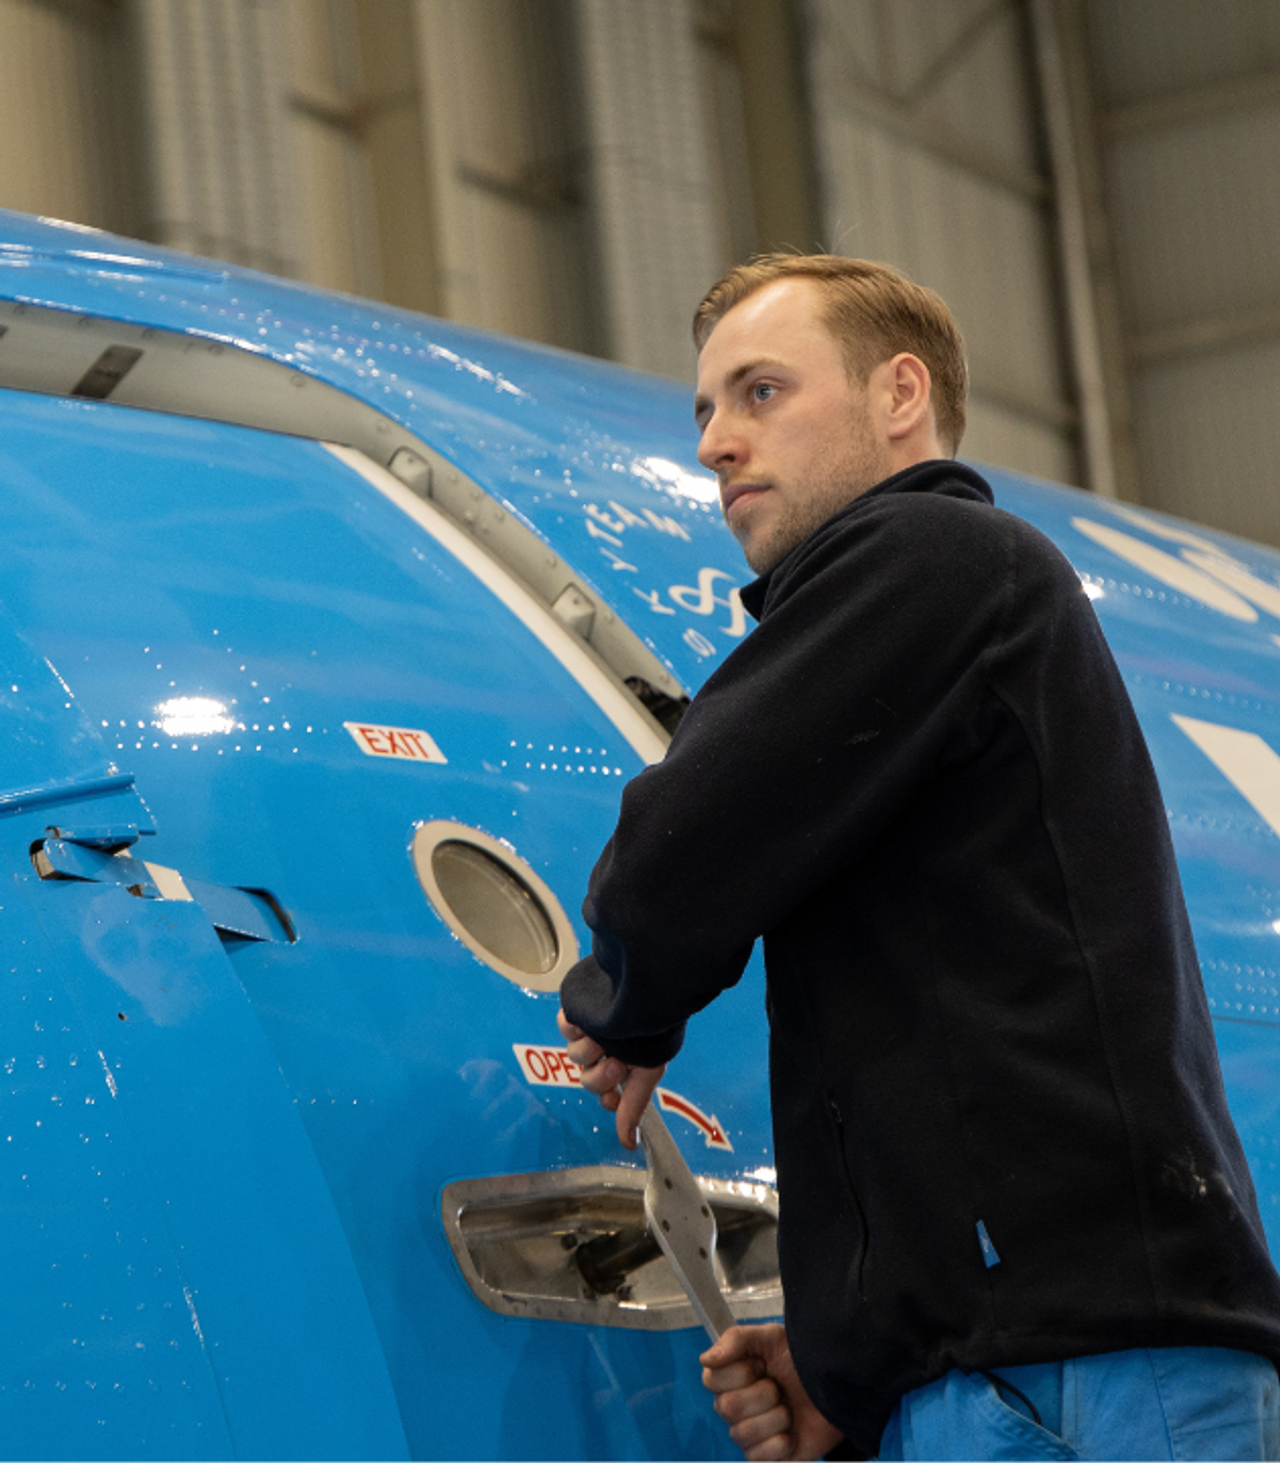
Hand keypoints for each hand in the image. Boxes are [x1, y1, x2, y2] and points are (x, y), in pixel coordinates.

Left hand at [556, 1008, 664, 1149]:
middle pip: (589, 1079)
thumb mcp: (648, 1070)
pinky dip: (572, 1026)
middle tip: (615, 1061)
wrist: (645, 989)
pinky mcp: (577, 1011)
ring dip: (589, 1048)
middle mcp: (606, 1051)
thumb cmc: (653, 1028)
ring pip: (575, 1055)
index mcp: (624, 1065)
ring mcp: (590, 1031)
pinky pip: (565, 1027)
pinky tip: (584, 1022)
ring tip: (603, 1034)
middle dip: (600, 1075)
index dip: (605, 1097)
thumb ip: (634, 1107)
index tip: (612, 1098)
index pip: (605, 1093)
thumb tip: (628, 1143)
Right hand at [701, 1324, 843, 1460]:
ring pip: (743, 1433)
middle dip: (763, 1394)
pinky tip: (791, 1432)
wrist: (835, 1389)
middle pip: (727, 1407)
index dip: (739, 1372)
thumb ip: (736, 1339)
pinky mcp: (764, 1458)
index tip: (761, 1364)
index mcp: (730, 1376)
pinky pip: (759, 1457)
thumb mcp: (771, 1337)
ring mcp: (748, 1434)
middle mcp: (733, 1406)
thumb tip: (706, 1359)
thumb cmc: (802, 1362)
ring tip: (789, 1409)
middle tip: (779, 1387)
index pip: (710, 1378)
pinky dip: (781, 1443)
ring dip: (776, 1417)